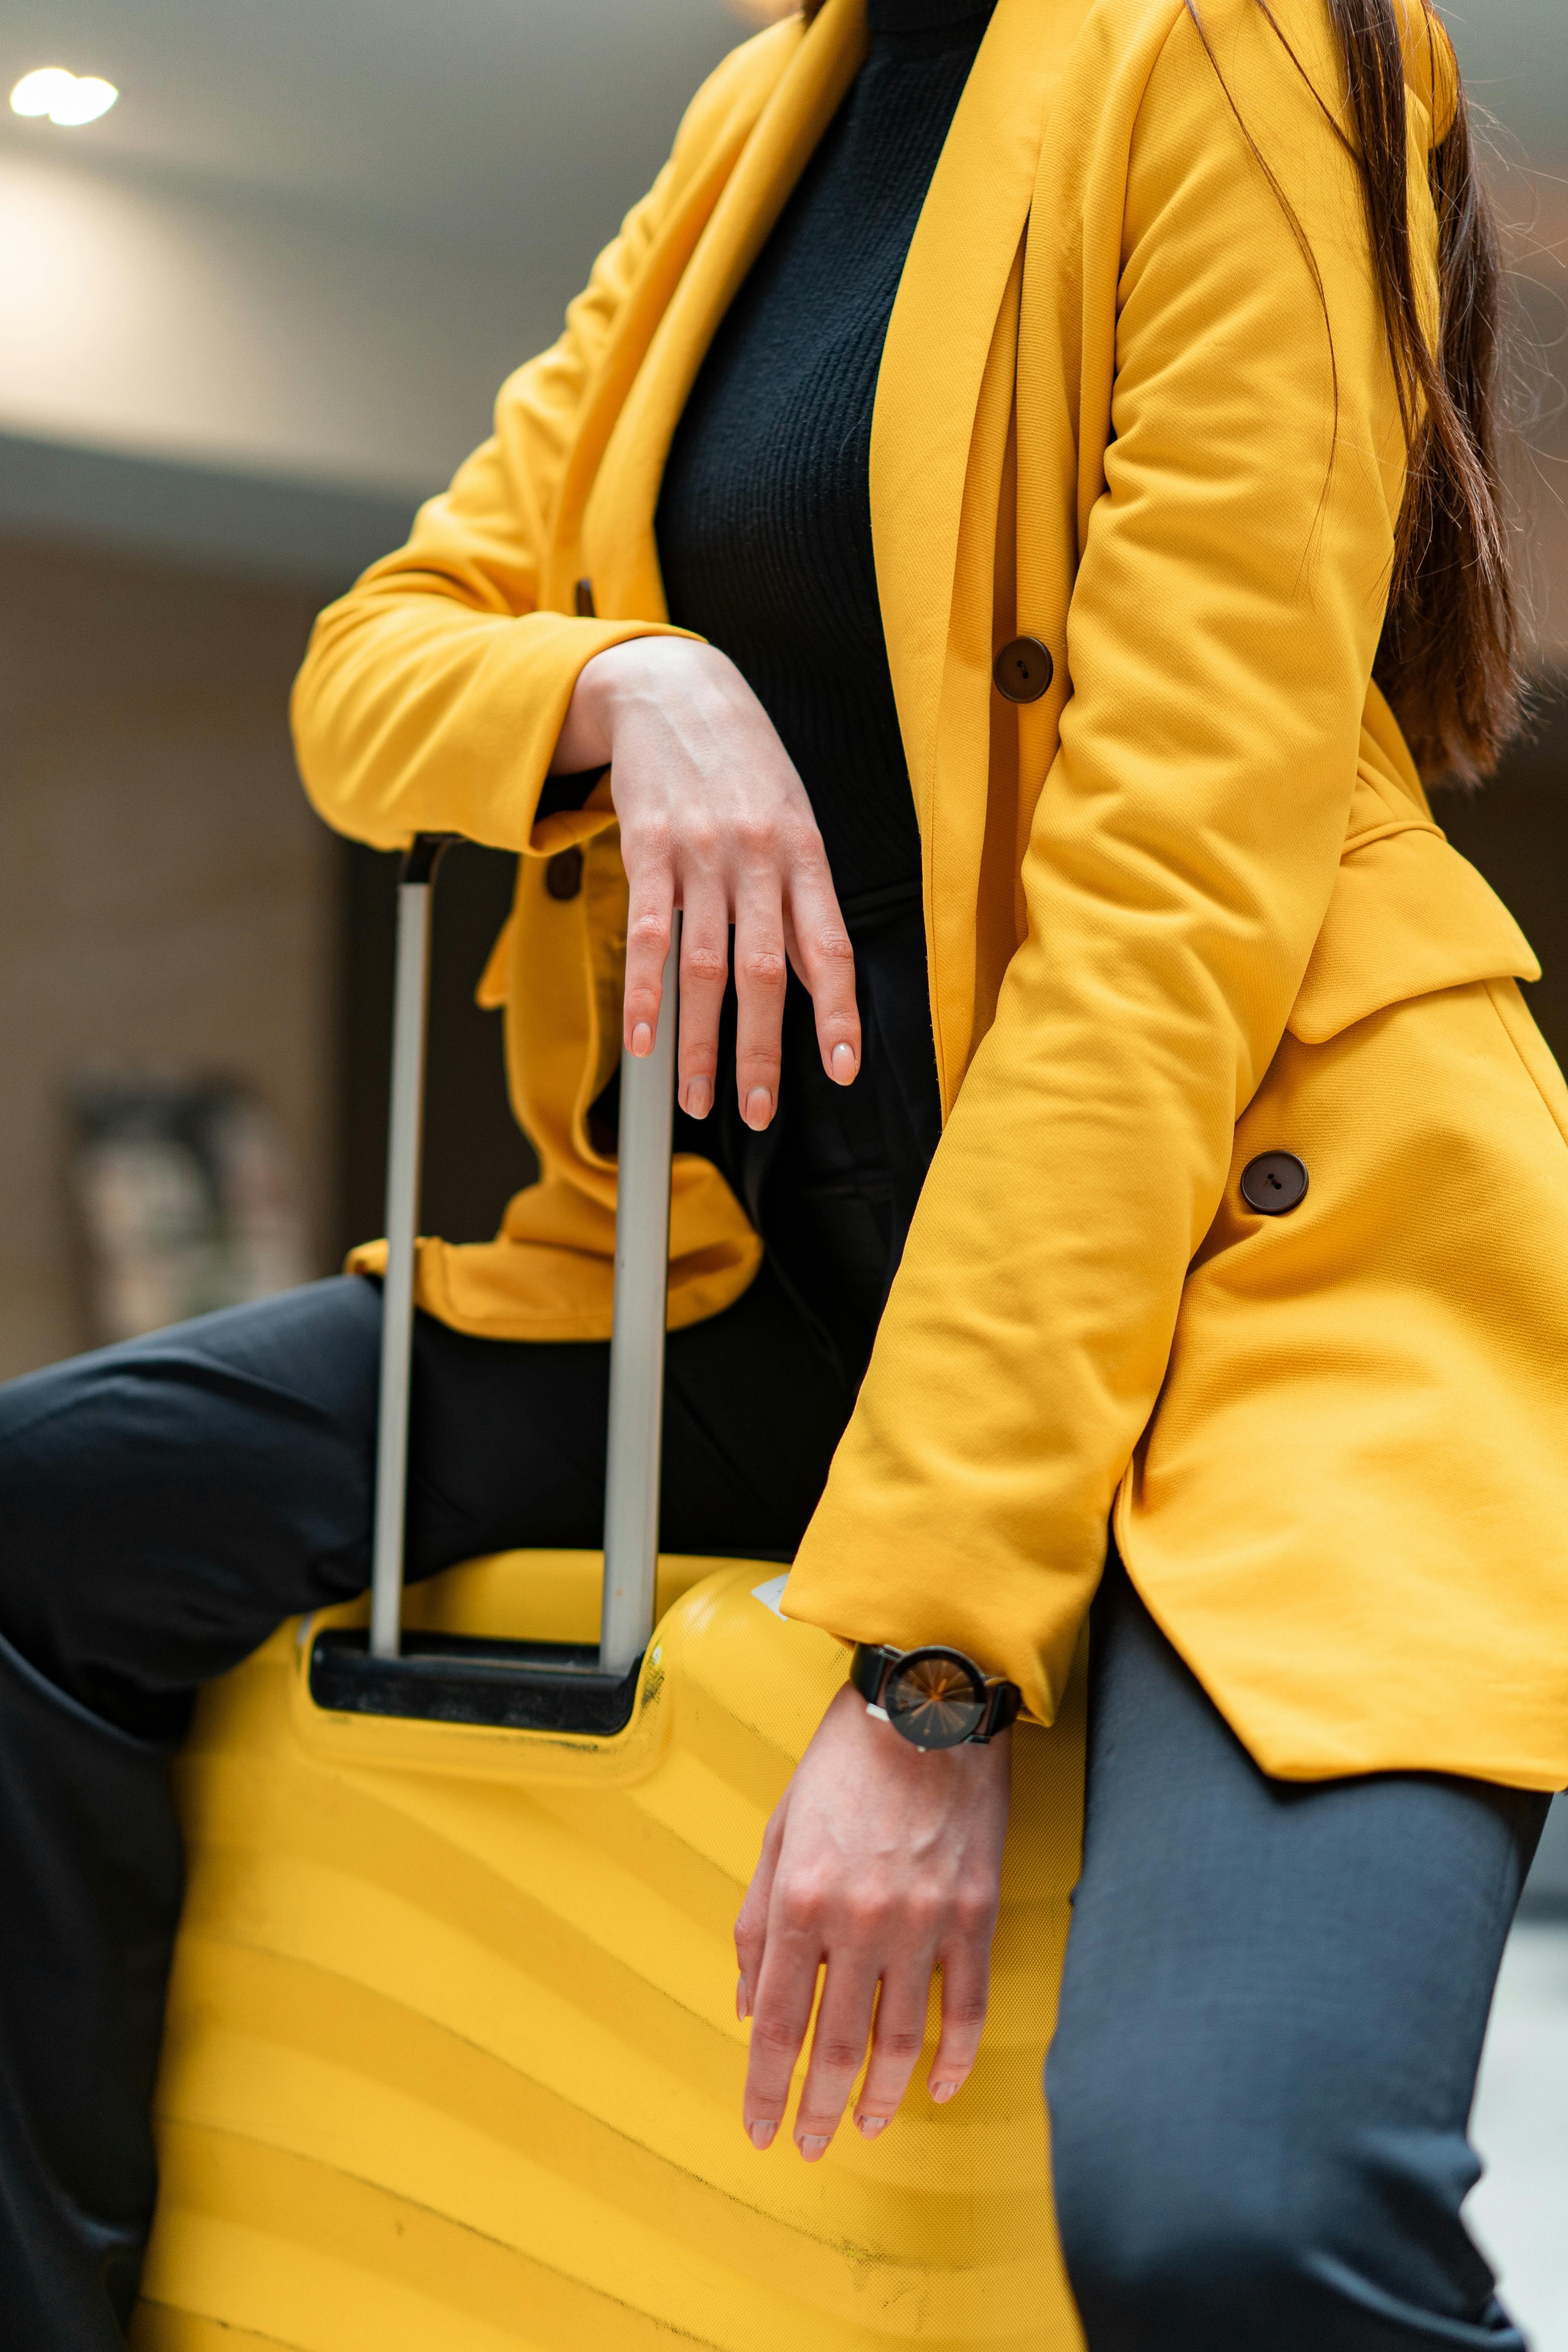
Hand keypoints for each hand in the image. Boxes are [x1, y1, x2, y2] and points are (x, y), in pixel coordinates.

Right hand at [550, 638, 859, 1127]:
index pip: (829, 948)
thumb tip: (814, 981)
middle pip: (762, 973)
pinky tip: (643, 1040)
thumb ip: (801, 901)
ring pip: (701, 966)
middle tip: (756, 1110)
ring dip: (697, 1042)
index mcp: (805, 855)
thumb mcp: (793, 818)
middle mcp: (758, 858)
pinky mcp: (648, 849)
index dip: (838, 1013)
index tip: (843, 1068)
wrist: (675, 689)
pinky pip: (647, 934)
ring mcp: (701, 854)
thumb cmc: (742, 763)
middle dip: (760, 1052)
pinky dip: (644, 994)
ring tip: (697, 1097)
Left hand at [733, 1681, 1010, 2159]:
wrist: (926, 1708)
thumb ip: (759, 1925)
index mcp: (801, 1900)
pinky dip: (956, 2057)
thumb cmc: (845, 1763)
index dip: (766, 2088)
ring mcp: (923, 1921)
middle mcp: (859, 1921)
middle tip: (811, 2147)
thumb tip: (750, 2006)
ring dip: (880, 2095)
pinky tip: (941, 2087)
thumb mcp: (779, 1833)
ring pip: (901, 2039)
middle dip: (817, 2110)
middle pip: (835, 2046)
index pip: (777, 2024)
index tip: (760, 2130)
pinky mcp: (974, 1914)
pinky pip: (969, 2006)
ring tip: (866, 2125)